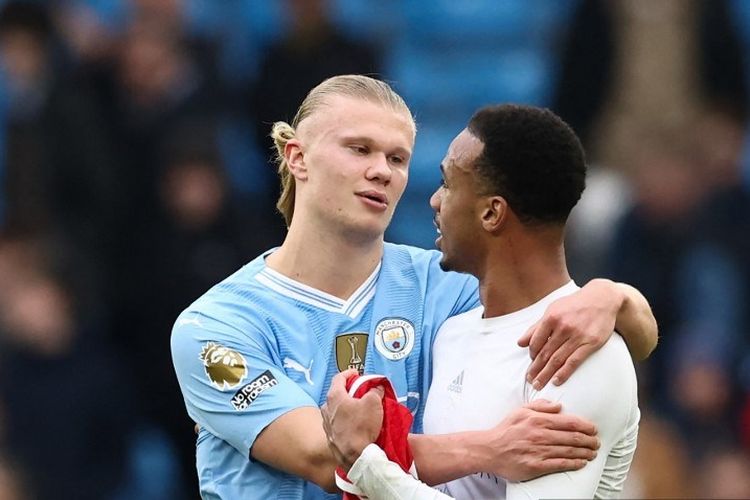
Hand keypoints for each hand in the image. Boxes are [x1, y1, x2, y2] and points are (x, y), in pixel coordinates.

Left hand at [321, 369, 384, 470]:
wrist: (356, 456)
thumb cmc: (361, 428)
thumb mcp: (374, 402)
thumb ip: (375, 391)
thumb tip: (376, 388)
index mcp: (335, 396)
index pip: (339, 378)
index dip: (349, 373)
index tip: (356, 374)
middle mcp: (327, 409)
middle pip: (337, 394)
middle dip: (349, 392)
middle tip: (361, 393)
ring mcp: (327, 425)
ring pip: (337, 411)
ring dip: (347, 408)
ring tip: (361, 411)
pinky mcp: (331, 438)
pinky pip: (338, 425)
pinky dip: (346, 422)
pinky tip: (357, 426)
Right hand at [481, 399, 598, 481]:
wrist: (489, 450)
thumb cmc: (506, 430)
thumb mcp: (520, 411)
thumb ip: (540, 405)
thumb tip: (558, 405)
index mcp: (538, 420)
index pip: (569, 422)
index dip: (585, 425)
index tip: (594, 428)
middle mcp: (541, 435)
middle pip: (573, 437)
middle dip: (589, 440)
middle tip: (597, 442)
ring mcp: (539, 451)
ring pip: (569, 451)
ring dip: (585, 452)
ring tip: (593, 453)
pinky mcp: (536, 466)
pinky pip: (560, 464)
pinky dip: (574, 464)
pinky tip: (582, 463)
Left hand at [518, 279, 622, 388]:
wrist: (602, 299)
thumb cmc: (574, 305)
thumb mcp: (553, 310)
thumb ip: (536, 327)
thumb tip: (520, 343)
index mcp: (551, 318)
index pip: (536, 342)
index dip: (531, 354)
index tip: (531, 363)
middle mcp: (563, 327)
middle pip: (545, 353)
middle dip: (535, 369)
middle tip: (529, 380)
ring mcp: (577, 336)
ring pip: (557, 359)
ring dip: (546, 374)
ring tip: (539, 385)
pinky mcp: (590, 343)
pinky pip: (574, 361)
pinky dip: (564, 373)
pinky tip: (556, 381)